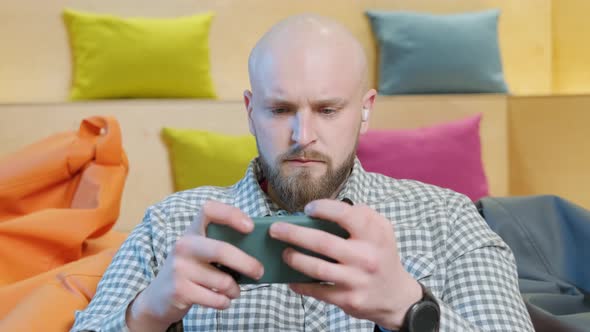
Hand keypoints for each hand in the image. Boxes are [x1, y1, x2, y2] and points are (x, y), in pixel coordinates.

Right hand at [126, 200, 263, 330]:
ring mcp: (179, 268)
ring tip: (234, 290)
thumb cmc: (190, 269)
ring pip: (223, 281)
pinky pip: (216, 298)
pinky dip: (225, 302)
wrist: (158, 297)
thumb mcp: (200, 251)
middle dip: (247, 263)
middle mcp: (183, 246)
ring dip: (235, 289)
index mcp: (192, 230)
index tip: (250, 227)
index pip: (209, 210)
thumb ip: (220, 244)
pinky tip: (223, 300)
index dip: (231, 214)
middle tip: (259, 271)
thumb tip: (257, 249)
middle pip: (222, 250)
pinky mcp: (180, 291)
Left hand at [269, 199, 421, 329]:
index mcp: (375, 235)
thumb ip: (361, 214)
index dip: (324, 208)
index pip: (346, 215)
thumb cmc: (381, 255)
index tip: (307, 209)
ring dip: (294, 259)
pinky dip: (300, 285)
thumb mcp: (382, 230)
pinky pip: (318, 291)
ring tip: (284, 253)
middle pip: (323, 242)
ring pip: (316, 268)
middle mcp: (366, 257)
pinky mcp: (348, 299)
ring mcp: (356, 280)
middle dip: (293, 234)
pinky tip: (290, 279)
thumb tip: (326, 209)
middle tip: (275, 229)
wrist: (396, 296)